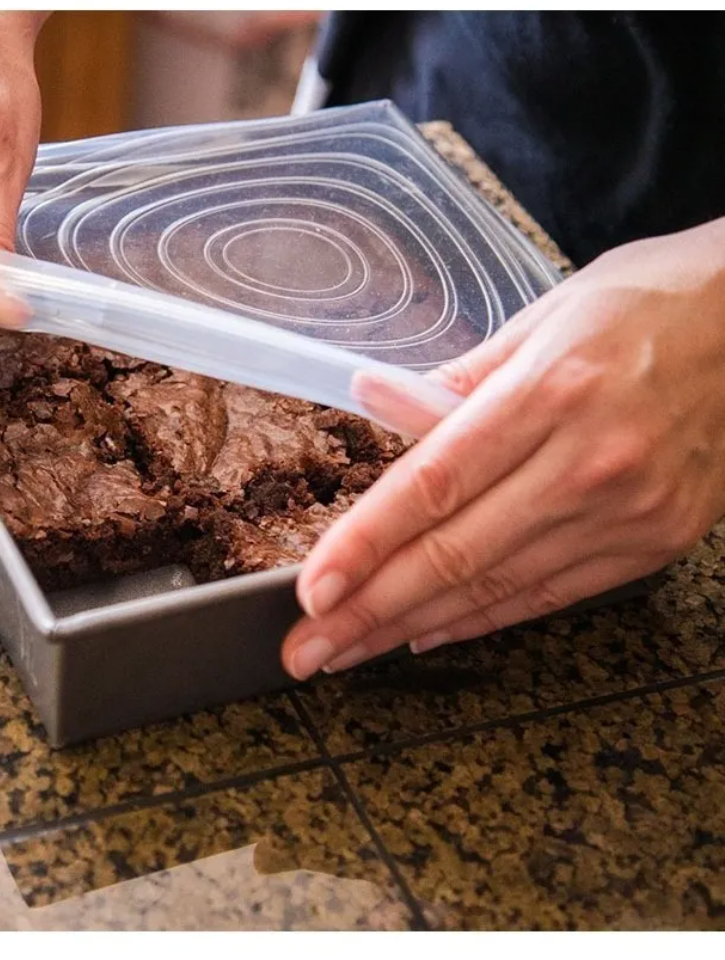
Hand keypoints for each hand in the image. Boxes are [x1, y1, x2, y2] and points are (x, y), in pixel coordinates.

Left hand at [283, 218, 724, 678]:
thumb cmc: (647, 306)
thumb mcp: (544, 317)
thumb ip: (456, 378)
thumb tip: (375, 399)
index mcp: (550, 392)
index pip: (433, 485)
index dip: (365, 545)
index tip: (313, 588)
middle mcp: (588, 462)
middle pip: (455, 554)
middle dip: (369, 611)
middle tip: (307, 651)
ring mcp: (627, 511)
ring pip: (496, 587)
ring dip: (412, 628)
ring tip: (348, 653)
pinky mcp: (652, 542)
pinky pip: (548, 594)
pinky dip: (483, 620)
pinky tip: (428, 635)